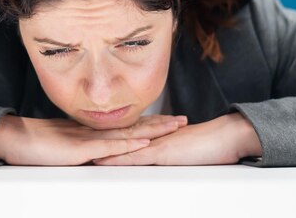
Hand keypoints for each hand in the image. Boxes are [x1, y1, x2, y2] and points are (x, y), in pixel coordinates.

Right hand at [0, 114, 187, 165]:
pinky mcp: (80, 148)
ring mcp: (88, 138)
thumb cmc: (36, 144)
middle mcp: (95, 131)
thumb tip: (96, 151)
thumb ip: (83, 146)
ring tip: (173, 128)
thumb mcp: (66, 146)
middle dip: (160, 124)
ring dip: (151, 131)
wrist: (15, 138)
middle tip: (183, 120)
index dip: (149, 123)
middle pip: (133, 126)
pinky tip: (143, 144)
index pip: (127, 125)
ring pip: (126, 134)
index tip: (168, 120)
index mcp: (93, 130)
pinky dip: (128, 145)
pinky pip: (108, 147)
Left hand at [91, 113, 261, 165]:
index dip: (101, 136)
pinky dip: (117, 158)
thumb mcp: (181, 147)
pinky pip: (135, 157)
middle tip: (68, 141)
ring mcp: (154, 145)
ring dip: (98, 148)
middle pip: (116, 139)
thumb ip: (164, 148)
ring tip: (75, 150)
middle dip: (92, 140)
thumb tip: (153, 154)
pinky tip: (102, 160)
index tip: (80, 136)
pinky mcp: (162, 154)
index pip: (122, 135)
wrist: (227, 137)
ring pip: (120, 146)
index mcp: (152, 135)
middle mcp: (149, 137)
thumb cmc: (208, 144)